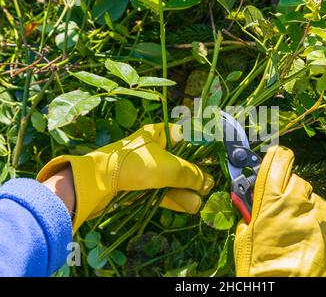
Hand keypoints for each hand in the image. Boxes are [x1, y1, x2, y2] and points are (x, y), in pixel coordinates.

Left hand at [37, 123, 213, 231]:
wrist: (97, 183)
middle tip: (208, 186)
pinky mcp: (142, 187)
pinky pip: (164, 191)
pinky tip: (191, 206)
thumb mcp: (169, 168)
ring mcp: (147, 169)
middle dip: (196, 175)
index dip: (201, 149)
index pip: (186, 137)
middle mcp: (154, 149)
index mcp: (159, 134)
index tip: (214, 161)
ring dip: (188, 190)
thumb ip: (191, 174)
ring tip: (201, 201)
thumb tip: (207, 183)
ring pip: (174, 179)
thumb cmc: (135, 165)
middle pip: (182, 162)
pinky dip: (176, 198)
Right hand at [234, 146, 325, 276]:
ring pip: (311, 196)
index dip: (277, 158)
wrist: (288, 290)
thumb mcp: (244, 237)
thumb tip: (251, 199)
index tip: (276, 159)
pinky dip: (316, 220)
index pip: (278, 160)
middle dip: (288, 189)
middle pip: (296, 179)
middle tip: (281, 207)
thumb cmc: (261, 269)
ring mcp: (319, 213)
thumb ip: (250, 211)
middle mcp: (297, 201)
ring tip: (295, 228)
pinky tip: (307, 237)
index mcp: (270, 200)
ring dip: (303, 206)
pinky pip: (324, 212)